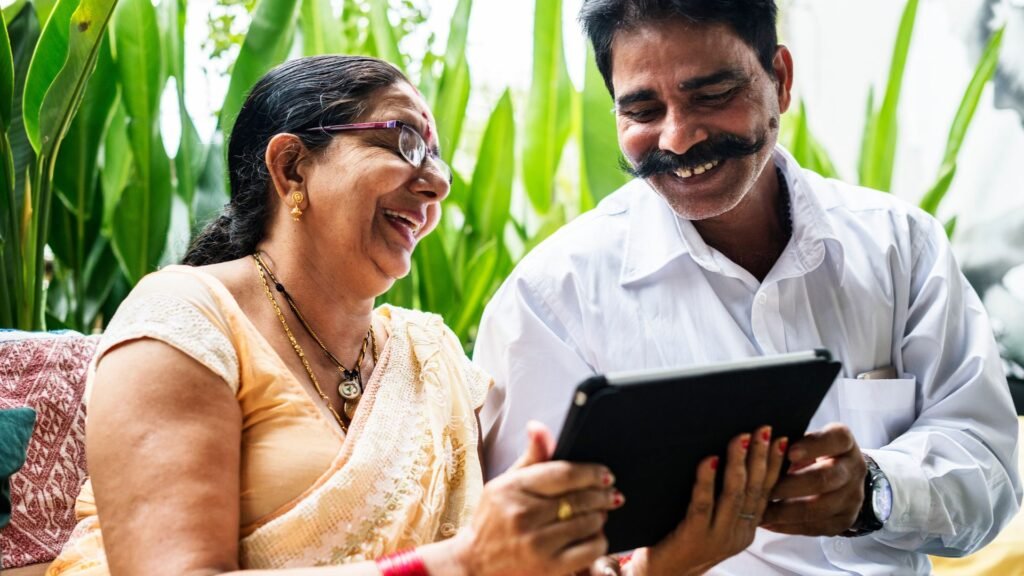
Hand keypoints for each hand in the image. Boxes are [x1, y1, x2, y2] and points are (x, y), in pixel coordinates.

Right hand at [452, 421, 621, 575]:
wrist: (475, 564)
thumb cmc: (493, 520)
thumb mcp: (506, 484)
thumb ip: (530, 457)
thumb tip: (539, 427)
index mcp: (512, 489)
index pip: (563, 474)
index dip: (591, 472)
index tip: (605, 474)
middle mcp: (523, 515)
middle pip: (579, 499)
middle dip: (602, 495)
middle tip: (611, 494)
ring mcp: (536, 544)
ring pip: (587, 523)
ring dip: (600, 516)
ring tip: (600, 513)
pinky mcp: (549, 568)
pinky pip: (590, 549)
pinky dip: (598, 540)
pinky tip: (593, 535)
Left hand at [627, 427, 786, 575]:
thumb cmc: (681, 542)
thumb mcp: (712, 521)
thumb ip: (723, 497)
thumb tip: (726, 455)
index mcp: (744, 528)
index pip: (766, 491)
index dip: (775, 465)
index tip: (782, 440)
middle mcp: (736, 534)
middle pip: (754, 489)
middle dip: (761, 456)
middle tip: (764, 430)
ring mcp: (716, 537)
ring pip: (734, 495)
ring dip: (739, 463)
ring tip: (741, 438)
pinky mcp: (693, 537)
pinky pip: (703, 505)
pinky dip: (706, 481)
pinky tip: (709, 461)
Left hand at [762, 423, 865, 535]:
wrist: (842, 475)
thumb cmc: (814, 451)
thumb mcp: (807, 438)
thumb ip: (790, 440)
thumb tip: (761, 444)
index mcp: (844, 441)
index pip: (835, 439)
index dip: (812, 446)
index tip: (788, 452)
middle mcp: (854, 468)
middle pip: (825, 478)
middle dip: (790, 486)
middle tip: (763, 489)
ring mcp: (853, 497)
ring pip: (819, 508)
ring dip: (785, 511)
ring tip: (760, 510)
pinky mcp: (844, 520)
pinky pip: (815, 527)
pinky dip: (788, 526)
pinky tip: (768, 522)